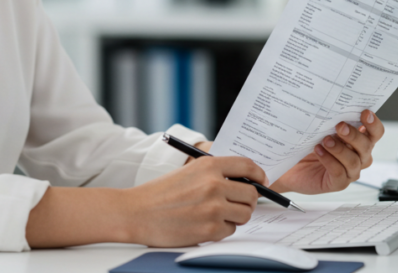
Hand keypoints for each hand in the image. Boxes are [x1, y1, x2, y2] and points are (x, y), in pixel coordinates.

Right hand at [123, 155, 263, 245]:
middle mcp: (214, 185)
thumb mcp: (188, 172)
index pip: (247, 166)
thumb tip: (244, 181)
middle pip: (251, 194)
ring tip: (217, 215)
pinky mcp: (210, 230)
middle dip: (247, 200)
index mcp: (208, 166)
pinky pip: (230, 231)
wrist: (136, 213)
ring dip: (235, 216)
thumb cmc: (160, 193)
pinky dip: (222, 230)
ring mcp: (213, 209)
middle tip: (237, 203)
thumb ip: (214, 173)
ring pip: (245, 214)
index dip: (259, 174)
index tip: (261, 181)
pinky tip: (205, 225)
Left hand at [271, 110, 384, 194]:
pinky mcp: (338, 183)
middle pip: (366, 146)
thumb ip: (332, 122)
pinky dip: (329, 160)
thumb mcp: (321, 130)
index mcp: (359, 141)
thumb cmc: (309, 145)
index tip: (365, 113)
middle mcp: (359, 156)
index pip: (375, 133)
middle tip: (340, 126)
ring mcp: (350, 171)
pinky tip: (319, 151)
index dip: (373, 123)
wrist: (292, 166)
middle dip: (354, 135)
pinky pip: (339, 173)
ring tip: (325, 140)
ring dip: (339, 149)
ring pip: (353, 161)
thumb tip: (333, 109)